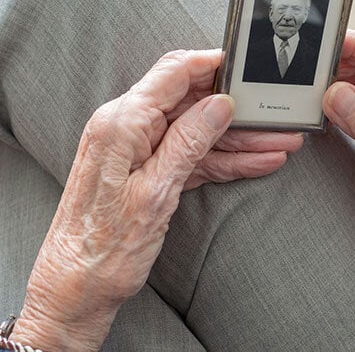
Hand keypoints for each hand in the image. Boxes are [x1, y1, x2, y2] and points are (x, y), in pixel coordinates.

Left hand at [12, 49, 301, 349]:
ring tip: (280, 142)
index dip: (212, 64)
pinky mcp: (144, 173)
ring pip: (195, 133)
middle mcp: (125, 128)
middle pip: (190, 103)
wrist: (74, 290)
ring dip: (238, 139)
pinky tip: (256, 161)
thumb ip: (187, 142)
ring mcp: (135, 151)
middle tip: (277, 115)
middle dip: (237, 109)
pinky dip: (221, 161)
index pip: (173, 73)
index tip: (247, 63)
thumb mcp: (155, 194)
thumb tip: (219, 105)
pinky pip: (188, 157)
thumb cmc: (103, 250)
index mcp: (121, 123)